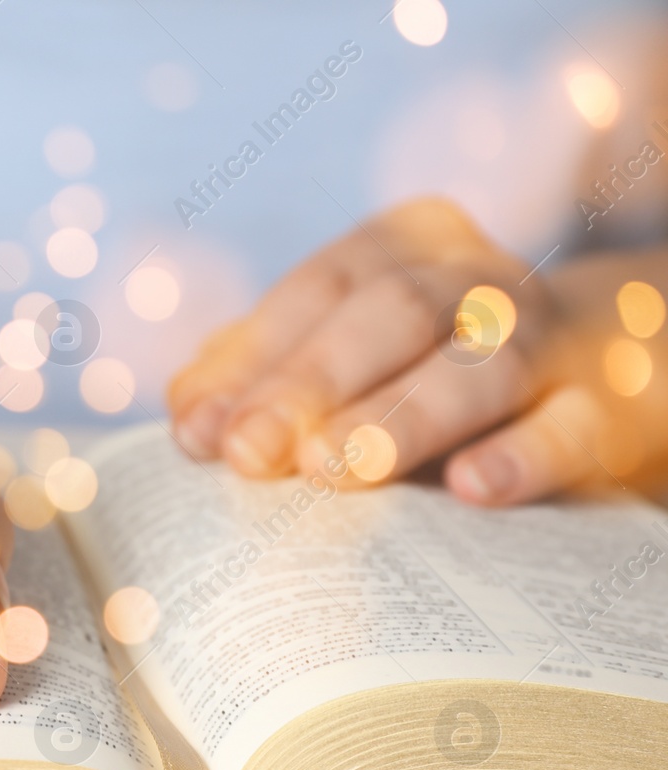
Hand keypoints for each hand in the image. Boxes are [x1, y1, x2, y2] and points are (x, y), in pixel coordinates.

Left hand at [168, 197, 667, 502]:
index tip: (196, 430)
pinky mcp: (609, 409)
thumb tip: (189, 413)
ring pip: (477, 366)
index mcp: (411, 248)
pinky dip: (522, 456)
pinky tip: (472, 488)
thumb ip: (269, 369)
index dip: (253, 356)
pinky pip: (571, 428)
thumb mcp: (356, 351)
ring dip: (398, 418)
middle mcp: (481, 280)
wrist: (612, 371)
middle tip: (248, 453)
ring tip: (332, 469)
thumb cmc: (439, 366)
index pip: (321, 289)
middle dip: (309, 383)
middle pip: (390, 313)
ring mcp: (551, 341)